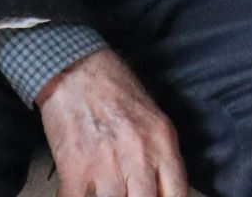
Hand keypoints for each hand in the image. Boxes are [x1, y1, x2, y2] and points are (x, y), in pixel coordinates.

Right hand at [36, 49, 188, 196]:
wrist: (75, 67)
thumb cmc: (115, 90)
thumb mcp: (153, 119)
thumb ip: (161, 156)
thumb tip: (162, 191)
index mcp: (162, 142)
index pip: (176, 195)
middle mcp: (138, 153)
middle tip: (127, 194)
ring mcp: (106, 161)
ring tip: (104, 192)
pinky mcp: (74, 165)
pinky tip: (78, 193)